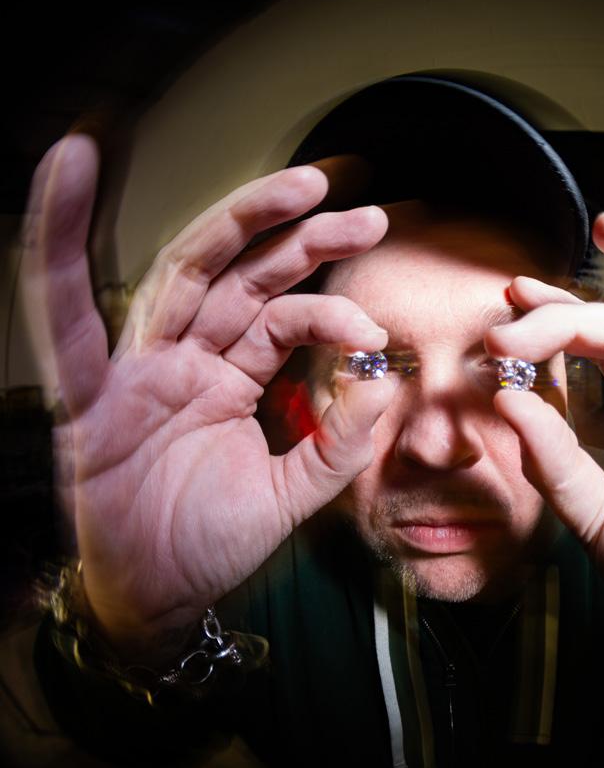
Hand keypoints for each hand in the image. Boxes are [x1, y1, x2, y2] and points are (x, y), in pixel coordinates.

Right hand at [25, 135, 395, 657]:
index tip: (375, 329)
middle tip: (363, 208)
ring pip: (184, 274)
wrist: (160, 593)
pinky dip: (58, 247)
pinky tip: (69, 174)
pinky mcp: (91, 398)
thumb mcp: (295, 490)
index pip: (284, 318)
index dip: (331, 312)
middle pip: (244, 275)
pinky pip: (67, 319)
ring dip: (236, 222)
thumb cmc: (214, 537)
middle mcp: (187, 360)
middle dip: (301, 236)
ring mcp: (140, 370)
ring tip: (297, 182)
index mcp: (231, 377)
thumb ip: (340, 440)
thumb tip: (382, 375)